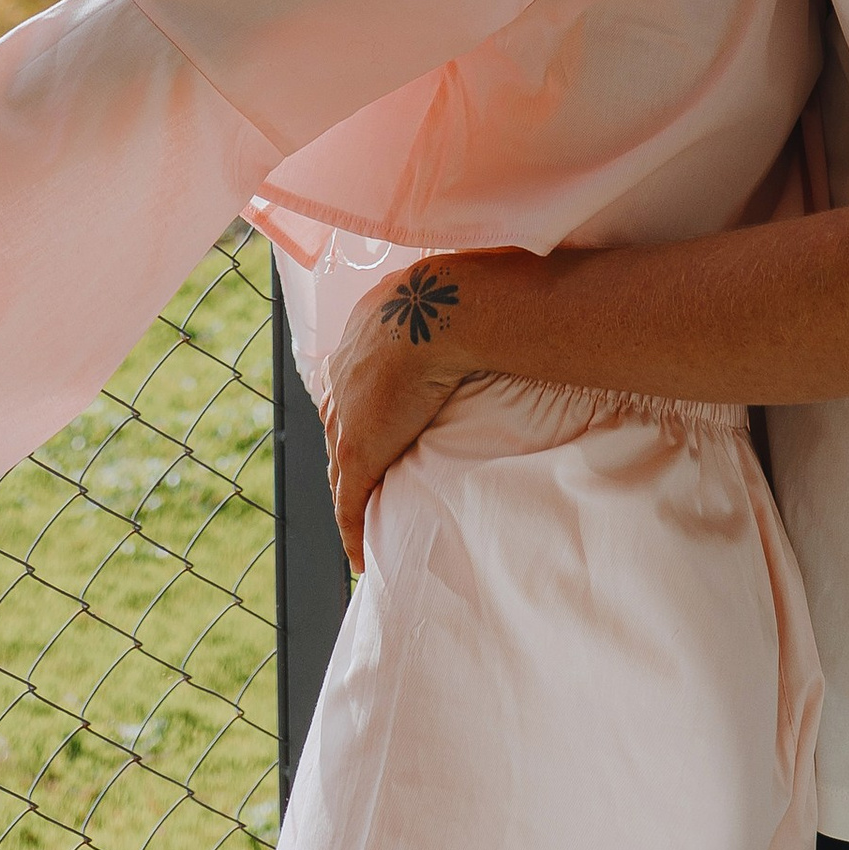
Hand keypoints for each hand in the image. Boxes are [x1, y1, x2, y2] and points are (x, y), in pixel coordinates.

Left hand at [321, 259, 477, 572]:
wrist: (445, 312)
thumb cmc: (468, 293)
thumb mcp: (458, 294)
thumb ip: (466, 306)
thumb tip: (509, 299)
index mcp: (368, 326)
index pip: (356, 377)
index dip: (362, 404)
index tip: (376, 420)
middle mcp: (347, 368)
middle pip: (338, 422)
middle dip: (347, 451)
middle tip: (364, 481)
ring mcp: (348, 412)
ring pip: (339, 465)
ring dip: (351, 495)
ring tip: (363, 521)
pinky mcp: (359, 450)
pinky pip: (349, 500)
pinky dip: (352, 529)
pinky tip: (359, 556)